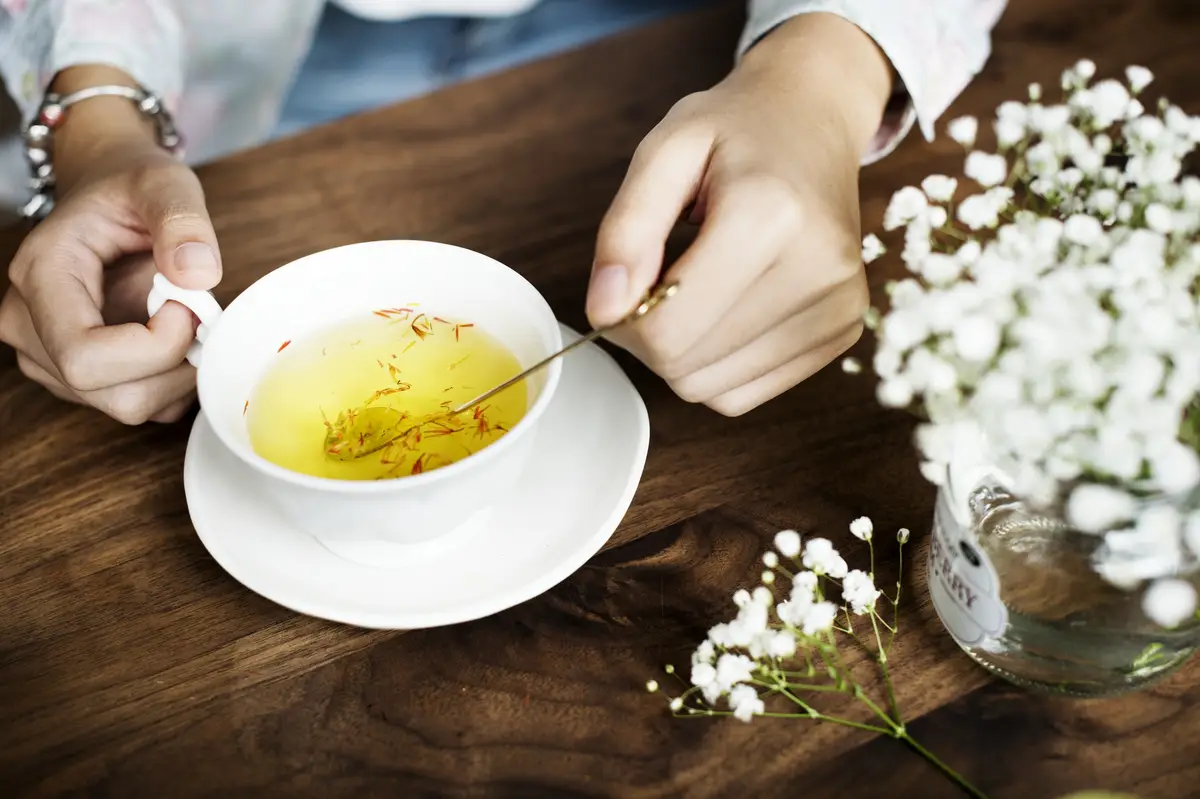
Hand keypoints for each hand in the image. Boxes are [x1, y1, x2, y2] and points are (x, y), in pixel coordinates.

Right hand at [0, 66, 221, 423]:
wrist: (111, 195)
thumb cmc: (130, 188)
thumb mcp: (165, 184)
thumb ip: (183, 222)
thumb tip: (199, 274)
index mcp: (42, 276)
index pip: (85, 357)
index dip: (153, 347)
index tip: (185, 305)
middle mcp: (31, 327)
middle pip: (113, 395)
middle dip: (174, 363)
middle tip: (195, 311)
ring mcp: (52, 358)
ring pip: (130, 407)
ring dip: (178, 372)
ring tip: (184, 317)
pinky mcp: (81, 378)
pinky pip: (143, 406)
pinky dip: (175, 380)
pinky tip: (178, 337)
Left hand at [587, 13, 892, 415]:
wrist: (815, 120)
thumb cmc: (734, 131)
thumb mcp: (663, 152)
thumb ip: (625, 231)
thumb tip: (604, 310)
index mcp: (770, 215)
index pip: (667, 330)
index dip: (622, 319)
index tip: (625, 282)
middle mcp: (818, 269)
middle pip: (686, 367)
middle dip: (650, 337)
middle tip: (658, 279)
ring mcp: (839, 307)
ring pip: (713, 391)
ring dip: (683, 353)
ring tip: (698, 286)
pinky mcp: (842, 334)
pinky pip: (745, 394)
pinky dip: (717, 365)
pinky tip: (726, 309)